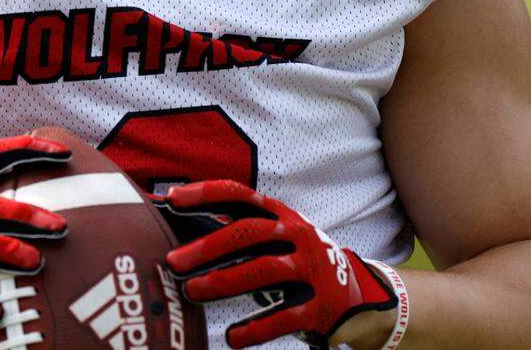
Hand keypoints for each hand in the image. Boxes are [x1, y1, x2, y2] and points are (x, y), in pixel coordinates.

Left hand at [163, 181, 396, 348]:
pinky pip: (286, 316)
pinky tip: (233, 337)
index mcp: (280, 215)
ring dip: (224, 281)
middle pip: (248, 233)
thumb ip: (236, 232)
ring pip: (264, 270)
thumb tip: (179, 229)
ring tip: (193, 292)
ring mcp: (311, 270)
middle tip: (174, 262)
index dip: (206, 194)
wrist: (357, 296)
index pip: (240, 195)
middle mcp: (296, 236)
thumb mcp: (275, 238)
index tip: (172, 198)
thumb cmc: (297, 262)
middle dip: (208, 246)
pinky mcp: (320, 306)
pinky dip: (257, 327)